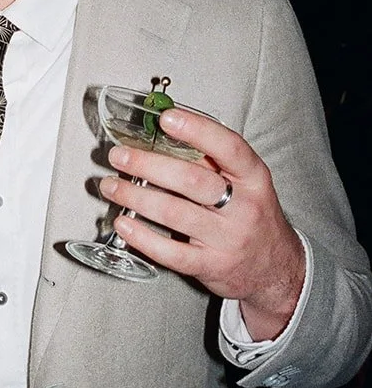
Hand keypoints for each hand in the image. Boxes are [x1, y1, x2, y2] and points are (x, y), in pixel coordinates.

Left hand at [100, 105, 305, 339]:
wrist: (276, 269)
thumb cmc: (252, 217)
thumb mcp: (246, 184)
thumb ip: (211, 162)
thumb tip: (163, 134)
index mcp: (254, 178)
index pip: (229, 147)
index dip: (197, 130)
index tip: (166, 118)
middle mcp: (244, 207)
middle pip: (192, 180)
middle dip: (148, 165)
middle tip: (119, 156)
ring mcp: (228, 239)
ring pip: (175, 213)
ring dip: (135, 196)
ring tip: (111, 186)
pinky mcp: (211, 266)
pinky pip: (171, 253)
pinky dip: (142, 237)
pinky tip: (123, 223)